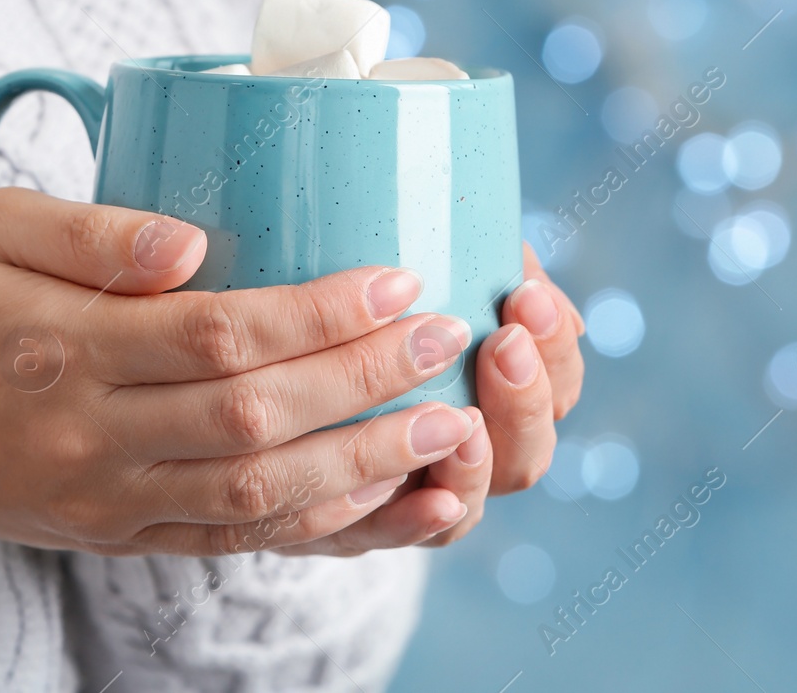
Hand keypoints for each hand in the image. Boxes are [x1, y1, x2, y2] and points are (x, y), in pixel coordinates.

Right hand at [0, 187, 482, 553]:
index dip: (318, 314)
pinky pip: (233, 539)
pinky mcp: (120, 534)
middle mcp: (93, 437)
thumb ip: (86, 232)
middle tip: (445, 339)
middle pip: (256, 419)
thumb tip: (189, 243)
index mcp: (63, 350)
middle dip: (364, 382)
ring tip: (447, 428)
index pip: (217, 336)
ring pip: (258, 494)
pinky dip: (314, 525)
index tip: (396, 279)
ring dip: (363, 465)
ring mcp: (110, 499)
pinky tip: (380, 495)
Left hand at [276, 243, 584, 553]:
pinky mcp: (349, 523)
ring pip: (471, 499)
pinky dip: (423, 522)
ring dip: (479, 463)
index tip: (528, 296)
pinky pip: (394, 535)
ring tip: (466, 423)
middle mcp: (462, 451)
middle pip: (525, 452)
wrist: (240, 372)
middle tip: (504, 347)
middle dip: (527, 400)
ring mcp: (411, 494)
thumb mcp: (398, 270)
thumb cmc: (340, 301)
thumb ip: (457, 260)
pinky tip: (439, 500)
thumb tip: (519, 262)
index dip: (556, 348)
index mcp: (491, 387)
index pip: (553, 383)